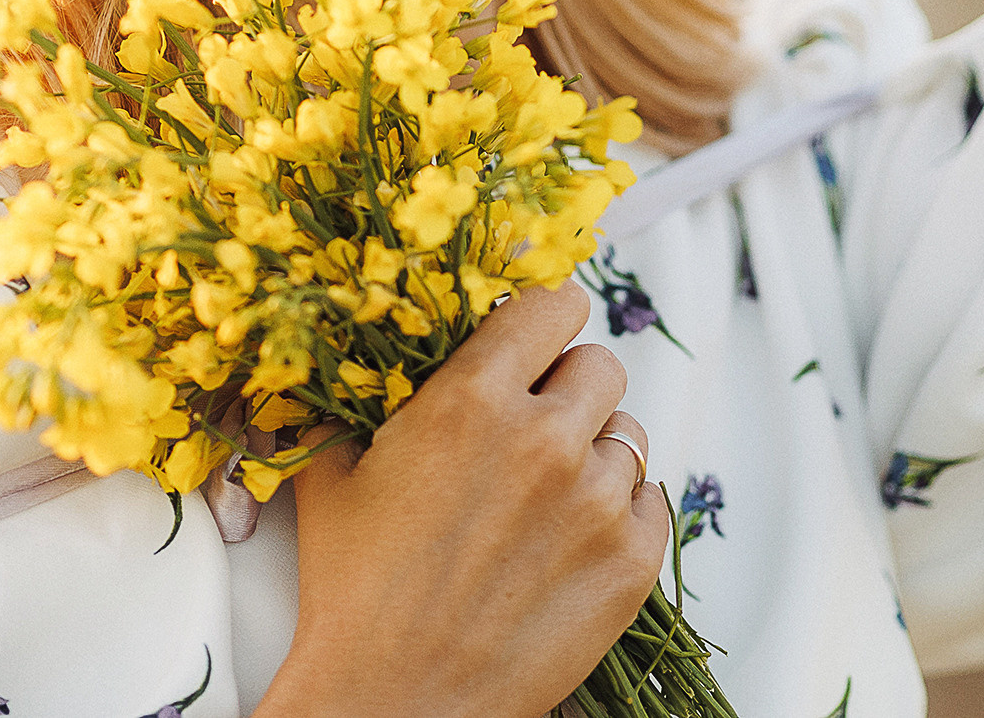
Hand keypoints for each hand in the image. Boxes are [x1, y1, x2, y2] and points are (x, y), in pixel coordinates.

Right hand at [254, 283, 667, 717]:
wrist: (391, 702)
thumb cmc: (354, 592)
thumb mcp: (333, 475)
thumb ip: (362, 400)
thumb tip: (369, 358)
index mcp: (472, 399)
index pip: (554, 305)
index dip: (544, 321)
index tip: (536, 341)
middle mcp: (545, 438)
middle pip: (600, 365)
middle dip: (569, 388)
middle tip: (536, 427)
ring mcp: (597, 502)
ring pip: (628, 433)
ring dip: (594, 452)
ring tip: (547, 497)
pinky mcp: (631, 561)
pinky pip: (650, 499)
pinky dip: (619, 512)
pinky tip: (571, 539)